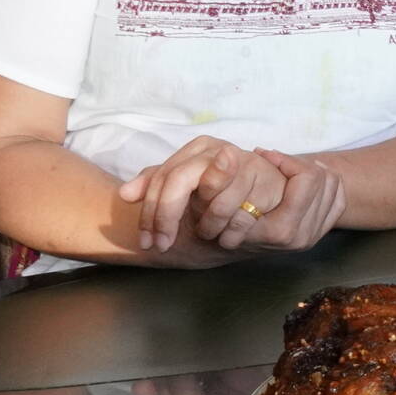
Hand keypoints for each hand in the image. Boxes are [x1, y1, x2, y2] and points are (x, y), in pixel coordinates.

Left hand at [119, 136, 285, 252]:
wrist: (271, 186)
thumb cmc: (223, 188)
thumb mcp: (187, 185)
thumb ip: (155, 185)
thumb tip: (124, 194)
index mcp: (199, 148)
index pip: (163, 178)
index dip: (151, 212)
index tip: (147, 241)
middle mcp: (220, 149)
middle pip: (180, 183)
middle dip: (166, 219)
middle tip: (161, 246)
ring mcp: (246, 164)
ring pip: (214, 205)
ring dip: (206, 229)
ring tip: (206, 235)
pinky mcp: (267, 183)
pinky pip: (241, 217)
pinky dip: (230, 235)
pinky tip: (225, 239)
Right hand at [231, 149, 344, 252]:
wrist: (228, 246)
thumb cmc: (220, 221)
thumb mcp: (217, 202)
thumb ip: (221, 179)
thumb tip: (227, 153)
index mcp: (281, 231)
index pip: (308, 178)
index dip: (287, 159)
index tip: (266, 155)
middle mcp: (302, 237)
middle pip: (324, 179)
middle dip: (298, 162)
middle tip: (276, 158)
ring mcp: (314, 236)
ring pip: (333, 185)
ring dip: (312, 169)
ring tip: (288, 166)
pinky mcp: (320, 232)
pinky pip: (338, 198)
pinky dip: (326, 183)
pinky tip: (306, 176)